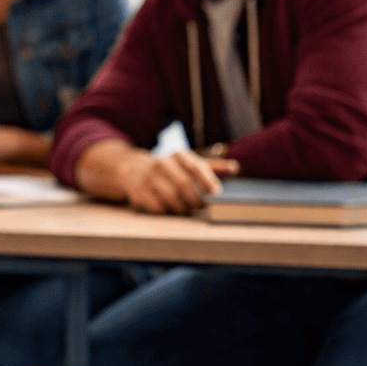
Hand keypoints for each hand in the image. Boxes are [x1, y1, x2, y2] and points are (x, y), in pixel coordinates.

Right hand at [119, 149, 238, 214]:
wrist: (132, 170)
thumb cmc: (170, 169)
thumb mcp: (188, 162)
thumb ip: (212, 166)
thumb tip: (235, 167)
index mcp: (177, 154)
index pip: (196, 166)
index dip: (208, 181)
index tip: (217, 194)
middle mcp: (161, 163)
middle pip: (184, 185)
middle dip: (196, 200)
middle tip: (201, 206)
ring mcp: (148, 177)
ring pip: (172, 198)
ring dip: (183, 208)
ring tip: (187, 208)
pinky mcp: (139, 192)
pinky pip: (159, 207)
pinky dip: (168, 211)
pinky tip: (170, 207)